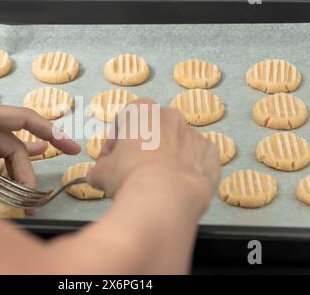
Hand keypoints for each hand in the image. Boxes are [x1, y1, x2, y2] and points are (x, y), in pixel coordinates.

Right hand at [87, 98, 220, 212]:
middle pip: (153, 130)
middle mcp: (171, 116)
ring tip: (158, 183)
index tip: (109, 160)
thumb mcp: (101, 172)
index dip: (114, 141)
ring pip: (177, 144)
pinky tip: (179, 186)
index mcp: (142, 111)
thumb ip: (100, 168)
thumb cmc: (128, 176)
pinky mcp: (212, 155)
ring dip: (168, 158)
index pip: (124, 120)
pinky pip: (198, 160)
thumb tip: (98, 175)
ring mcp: (194, 134)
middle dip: (143, 147)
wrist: (164, 198)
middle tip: (133, 171)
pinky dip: (189, 169)